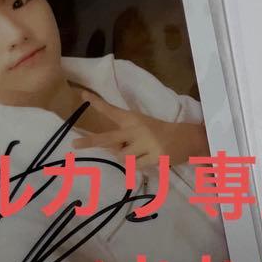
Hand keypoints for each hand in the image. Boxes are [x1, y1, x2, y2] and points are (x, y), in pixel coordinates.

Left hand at [70, 100, 208, 168]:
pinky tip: (148, 160)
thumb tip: (110, 150)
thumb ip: (125, 137)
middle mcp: (137, 129)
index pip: (112, 111)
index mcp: (134, 119)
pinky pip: (135, 166)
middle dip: (90, 142)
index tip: (82, 94)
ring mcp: (146, 143)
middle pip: (109, 138)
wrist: (188, 138)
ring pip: (122, 157)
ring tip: (140, 153)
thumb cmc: (160, 133)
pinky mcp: (155, 156)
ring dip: (126, 158)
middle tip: (73, 145)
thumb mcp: (142, 128)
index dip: (97, 103)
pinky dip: (137, 166)